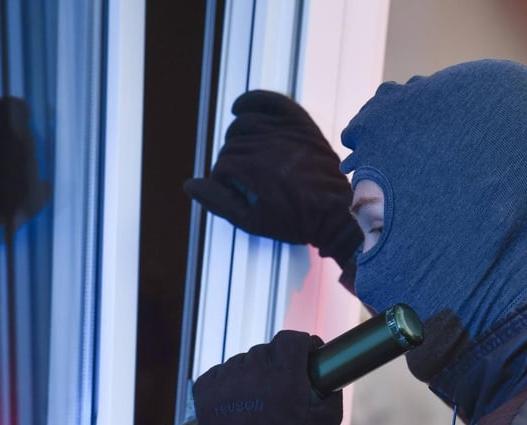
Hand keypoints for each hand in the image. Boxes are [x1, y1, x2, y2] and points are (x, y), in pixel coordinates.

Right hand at [184, 90, 361, 267]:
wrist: (337, 213)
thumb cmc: (296, 221)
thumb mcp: (253, 221)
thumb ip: (219, 202)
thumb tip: (189, 185)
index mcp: (254, 170)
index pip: (223, 166)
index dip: (224, 183)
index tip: (233, 194)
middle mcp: (267, 145)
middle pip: (232, 145)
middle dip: (232, 163)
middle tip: (245, 180)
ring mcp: (285, 131)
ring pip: (244, 124)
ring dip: (238, 138)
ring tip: (245, 155)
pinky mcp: (300, 124)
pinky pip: (269, 101)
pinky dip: (251, 100)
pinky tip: (238, 109)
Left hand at [192, 330, 342, 424]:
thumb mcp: (329, 418)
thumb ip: (331, 387)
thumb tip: (328, 368)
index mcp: (285, 377)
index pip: (290, 339)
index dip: (300, 344)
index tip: (304, 354)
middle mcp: (253, 375)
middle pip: (264, 351)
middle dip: (275, 364)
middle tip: (280, 385)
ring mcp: (225, 384)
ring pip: (239, 362)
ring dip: (249, 374)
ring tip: (255, 399)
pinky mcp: (204, 394)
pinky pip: (216, 374)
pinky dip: (225, 384)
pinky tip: (235, 402)